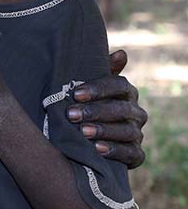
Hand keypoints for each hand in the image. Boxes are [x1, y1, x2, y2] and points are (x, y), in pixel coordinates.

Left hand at [67, 50, 147, 167]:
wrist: (87, 138)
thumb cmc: (86, 105)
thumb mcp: (89, 88)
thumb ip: (102, 69)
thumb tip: (121, 54)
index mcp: (126, 92)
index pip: (119, 85)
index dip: (99, 89)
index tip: (76, 94)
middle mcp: (136, 112)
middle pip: (121, 109)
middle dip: (95, 111)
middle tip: (71, 115)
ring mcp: (137, 133)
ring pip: (126, 131)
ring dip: (103, 131)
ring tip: (82, 132)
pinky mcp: (136, 154)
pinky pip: (131, 153)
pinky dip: (115, 151)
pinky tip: (97, 149)